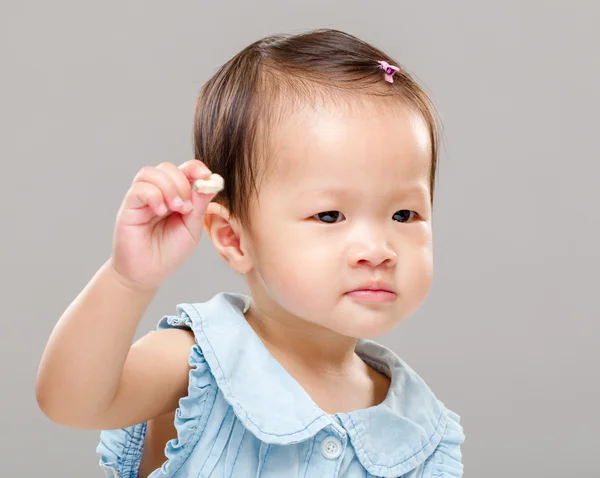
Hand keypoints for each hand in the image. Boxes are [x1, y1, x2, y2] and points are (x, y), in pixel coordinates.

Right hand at [110, 160, 217, 290]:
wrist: (148, 274)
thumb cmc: (170, 252)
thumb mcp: (191, 228)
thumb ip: (199, 205)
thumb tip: (211, 182)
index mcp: (176, 195)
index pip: (184, 170)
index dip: (195, 168)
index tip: (206, 176)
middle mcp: (158, 193)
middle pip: (167, 168)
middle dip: (182, 182)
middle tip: (186, 207)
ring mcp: (142, 199)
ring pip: (150, 173)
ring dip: (168, 187)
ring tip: (176, 208)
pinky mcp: (129, 207)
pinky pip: (139, 189)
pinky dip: (154, 195)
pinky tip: (161, 211)